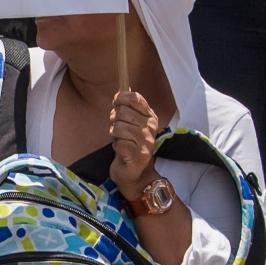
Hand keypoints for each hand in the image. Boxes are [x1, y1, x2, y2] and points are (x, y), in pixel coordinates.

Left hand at [108, 88, 162, 202]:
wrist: (136, 174)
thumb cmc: (130, 146)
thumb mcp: (131, 124)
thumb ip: (128, 108)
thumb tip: (121, 90)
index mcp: (150, 117)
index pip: (135, 98)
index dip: (120, 99)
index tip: (116, 104)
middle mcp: (151, 128)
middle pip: (123, 112)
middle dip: (114, 119)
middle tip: (116, 129)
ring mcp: (146, 141)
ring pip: (119, 127)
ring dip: (114, 134)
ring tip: (119, 140)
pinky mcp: (138, 155)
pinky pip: (118, 143)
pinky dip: (116, 146)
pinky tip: (121, 151)